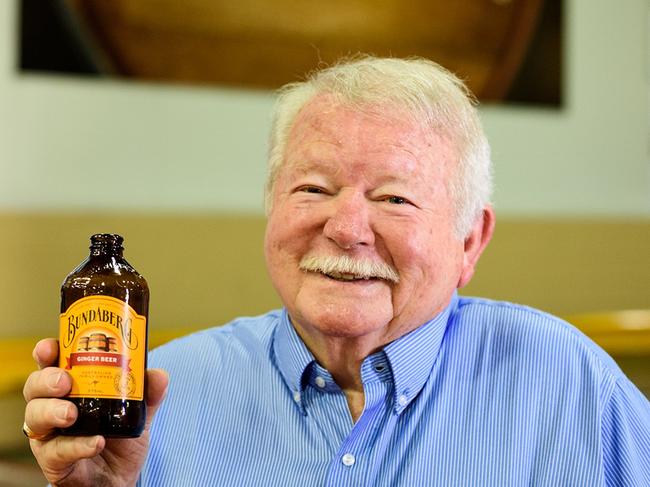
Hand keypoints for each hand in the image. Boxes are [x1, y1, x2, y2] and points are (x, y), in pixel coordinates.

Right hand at [23, 339, 168, 486]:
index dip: (47, 352)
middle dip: (46, 379)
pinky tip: (95, 442)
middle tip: (65, 381)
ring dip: (52, 411)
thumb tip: (159, 375)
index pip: (52, 364)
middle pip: (35, 386)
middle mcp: (53, 407)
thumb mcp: (138, 412)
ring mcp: (50, 434)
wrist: (120, 478)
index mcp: (70, 388)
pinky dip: (76, 446)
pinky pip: (56, 452)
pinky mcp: (53, 461)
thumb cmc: (119, 437)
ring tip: (71, 414)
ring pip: (35, 417)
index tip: (51, 347)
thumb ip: (148, 393)